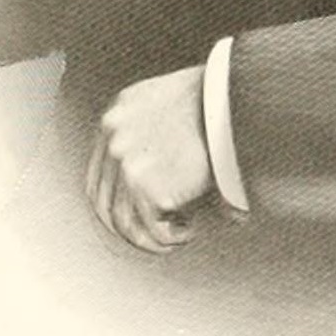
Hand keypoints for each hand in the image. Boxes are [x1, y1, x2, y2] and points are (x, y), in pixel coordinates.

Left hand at [86, 65, 212, 254]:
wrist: (236, 97)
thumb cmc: (217, 101)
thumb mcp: (167, 101)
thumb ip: (148, 126)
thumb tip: (150, 166)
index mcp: (117, 113)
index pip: (99, 173)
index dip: (114, 202)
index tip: (135, 216)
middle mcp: (113, 135)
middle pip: (104, 202)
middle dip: (128, 228)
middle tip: (155, 234)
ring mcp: (125, 160)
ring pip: (125, 222)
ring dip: (149, 238)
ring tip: (176, 236)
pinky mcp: (145, 184)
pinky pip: (152, 227)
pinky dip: (169, 238)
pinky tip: (187, 232)